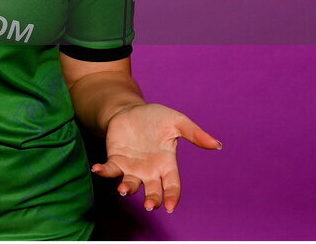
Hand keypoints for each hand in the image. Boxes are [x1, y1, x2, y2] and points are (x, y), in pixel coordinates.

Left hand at [90, 103, 220, 213]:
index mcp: (167, 164)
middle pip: (153, 191)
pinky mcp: (116, 160)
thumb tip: (217, 145)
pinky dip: (104, 171)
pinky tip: (97, 169)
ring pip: (130, 184)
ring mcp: (132, 167)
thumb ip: (195, 134)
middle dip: (152, 200)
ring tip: (124, 190)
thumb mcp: (177, 122)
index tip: (171, 206)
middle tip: (150, 206)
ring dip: (127, 188)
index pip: (172, 185)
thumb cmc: (155, 117)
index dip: (172, 196)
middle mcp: (149, 170)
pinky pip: (110, 170)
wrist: (130, 110)